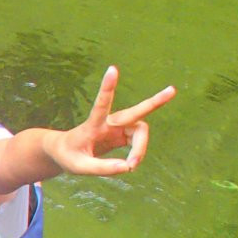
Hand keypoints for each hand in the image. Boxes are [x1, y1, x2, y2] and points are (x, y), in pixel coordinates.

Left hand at [46, 66, 176, 176]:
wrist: (65, 153)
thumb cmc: (68, 157)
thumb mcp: (78, 167)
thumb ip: (101, 168)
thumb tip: (127, 167)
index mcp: (93, 124)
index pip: (101, 104)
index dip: (108, 87)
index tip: (112, 69)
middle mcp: (109, 122)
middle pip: (135, 112)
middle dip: (154, 102)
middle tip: (172, 90)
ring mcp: (118, 127)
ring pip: (140, 132)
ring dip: (140, 149)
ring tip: (131, 166)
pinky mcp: (122, 134)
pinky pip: (138, 142)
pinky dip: (138, 153)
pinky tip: (131, 165)